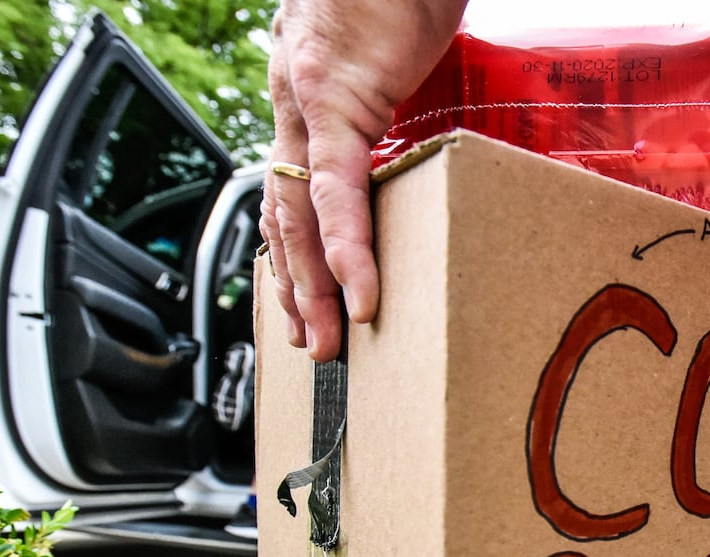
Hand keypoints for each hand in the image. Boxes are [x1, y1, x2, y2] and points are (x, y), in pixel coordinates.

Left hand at [261, 0, 468, 361]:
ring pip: (297, 213)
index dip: (295, 253)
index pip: (291, 191)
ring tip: (330, 335)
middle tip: (314, 344)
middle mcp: (293, 105)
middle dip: (296, 288)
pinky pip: (335, 185)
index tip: (308, 303)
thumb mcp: (396, 58)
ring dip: (312, 282)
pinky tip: (358, 287)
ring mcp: (305, 102)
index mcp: (309, 100)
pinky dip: (345, 242)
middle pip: (284, 216)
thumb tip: (425, 146)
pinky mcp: (333, 97)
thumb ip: (396, 105)